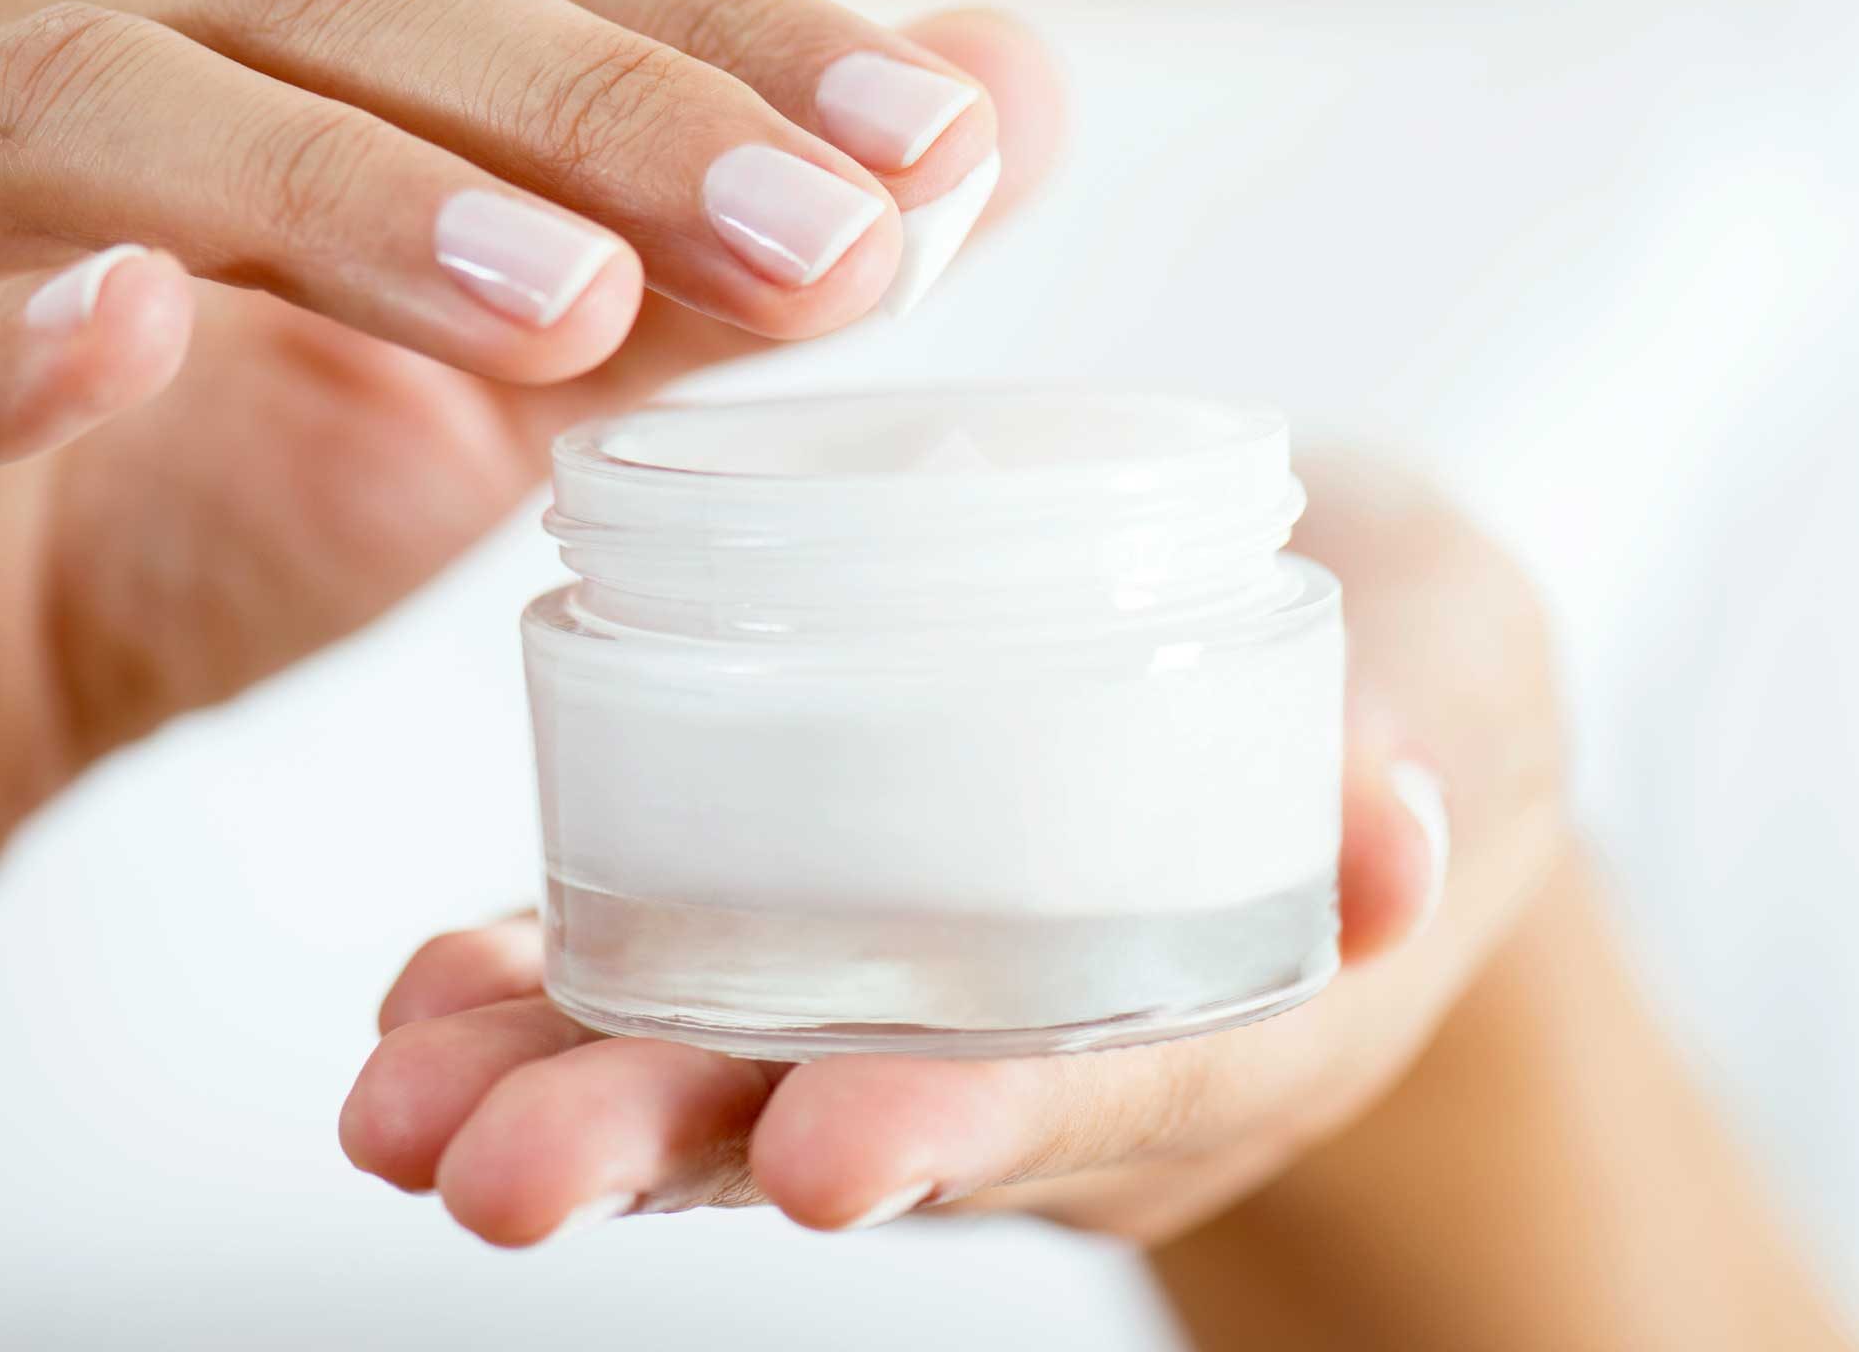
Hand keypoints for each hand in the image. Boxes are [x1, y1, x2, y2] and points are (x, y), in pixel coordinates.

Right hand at [0, 0, 1052, 965]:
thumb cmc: (205, 506)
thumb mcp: (504, 379)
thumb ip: (725, 249)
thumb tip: (1000, 112)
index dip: (733, 42)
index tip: (942, 159)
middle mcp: (48, 17)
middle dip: (600, 114)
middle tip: (823, 249)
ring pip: (102, 110)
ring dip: (350, 193)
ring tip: (562, 310)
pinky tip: (132, 330)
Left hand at [338, 449, 1566, 1244]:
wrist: (1337, 723)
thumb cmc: (1405, 693)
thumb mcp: (1464, 681)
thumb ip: (1432, 736)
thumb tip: (1394, 818)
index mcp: (1226, 1018)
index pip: (1086, 1093)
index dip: (955, 1125)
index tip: (820, 1156)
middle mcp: (1047, 1057)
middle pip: (850, 1125)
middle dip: (670, 1151)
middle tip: (498, 1178)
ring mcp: (927, 1008)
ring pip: (729, 1074)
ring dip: (557, 1091)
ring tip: (395, 1104)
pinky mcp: (835, 930)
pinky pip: (687, 978)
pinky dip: (549, 989)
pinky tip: (428, 994)